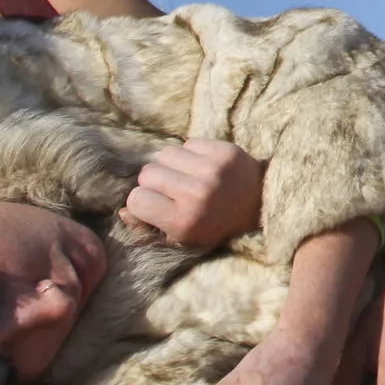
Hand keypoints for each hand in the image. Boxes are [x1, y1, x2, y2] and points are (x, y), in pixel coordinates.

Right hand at [119, 138, 263, 248]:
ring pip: (165, 154)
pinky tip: (203, 167)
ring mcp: (212, 170)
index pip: (136, 198)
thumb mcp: (182, 240)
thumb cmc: (214, 228)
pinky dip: (191, 154)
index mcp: (183, 221)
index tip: (156, 206)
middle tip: (173, 191)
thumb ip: (148, 230)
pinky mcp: (225, 151)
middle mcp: (197, 194)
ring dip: (172, 165)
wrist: (261, 208)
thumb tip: (123, 211)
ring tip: (187, 177)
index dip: (143, 202)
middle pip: (147, 173)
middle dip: (155, 182)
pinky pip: (188, 143)